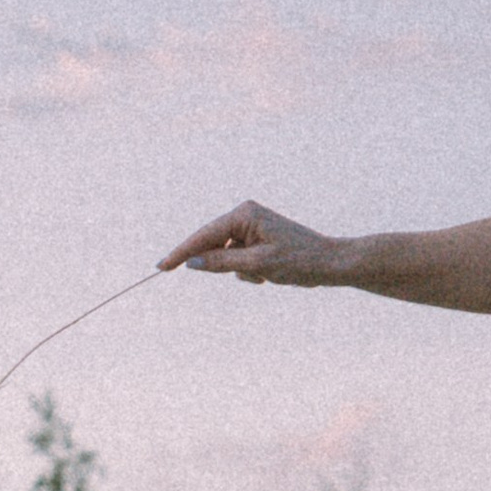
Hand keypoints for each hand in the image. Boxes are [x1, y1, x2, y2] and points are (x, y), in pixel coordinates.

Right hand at [159, 202, 352, 287]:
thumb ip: (221, 262)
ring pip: (225, 255)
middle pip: (212, 243)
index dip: (181, 253)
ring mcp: (251, 226)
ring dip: (239, 271)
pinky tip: (268, 275)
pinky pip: (238, 259)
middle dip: (218, 264)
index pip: (204, 235)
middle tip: (230, 275)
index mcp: (244, 214)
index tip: (160, 267)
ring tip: (264, 276)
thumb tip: (191, 261)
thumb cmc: (298, 261)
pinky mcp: (257, 239)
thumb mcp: (256, 265)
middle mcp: (245, 215)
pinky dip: (247, 271)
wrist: (330, 263)